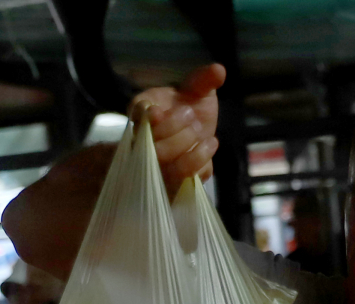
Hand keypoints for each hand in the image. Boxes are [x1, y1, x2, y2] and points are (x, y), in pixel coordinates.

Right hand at [132, 64, 223, 192]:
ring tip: (207, 137)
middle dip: (176, 132)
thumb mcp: (197, 90)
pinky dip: (201, 165)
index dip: (144, 117)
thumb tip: (219, 70)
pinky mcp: (173, 182)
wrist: (198, 135)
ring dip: (190, 152)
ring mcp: (159, 164)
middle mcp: (145, 141)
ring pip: (168, 168)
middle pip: (152, 146)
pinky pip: (185, 180)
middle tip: (192, 118)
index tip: (157, 112)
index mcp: (144, 112)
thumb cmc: (190, 109)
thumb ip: (204, 80)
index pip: (136, 116)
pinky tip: (209, 149)